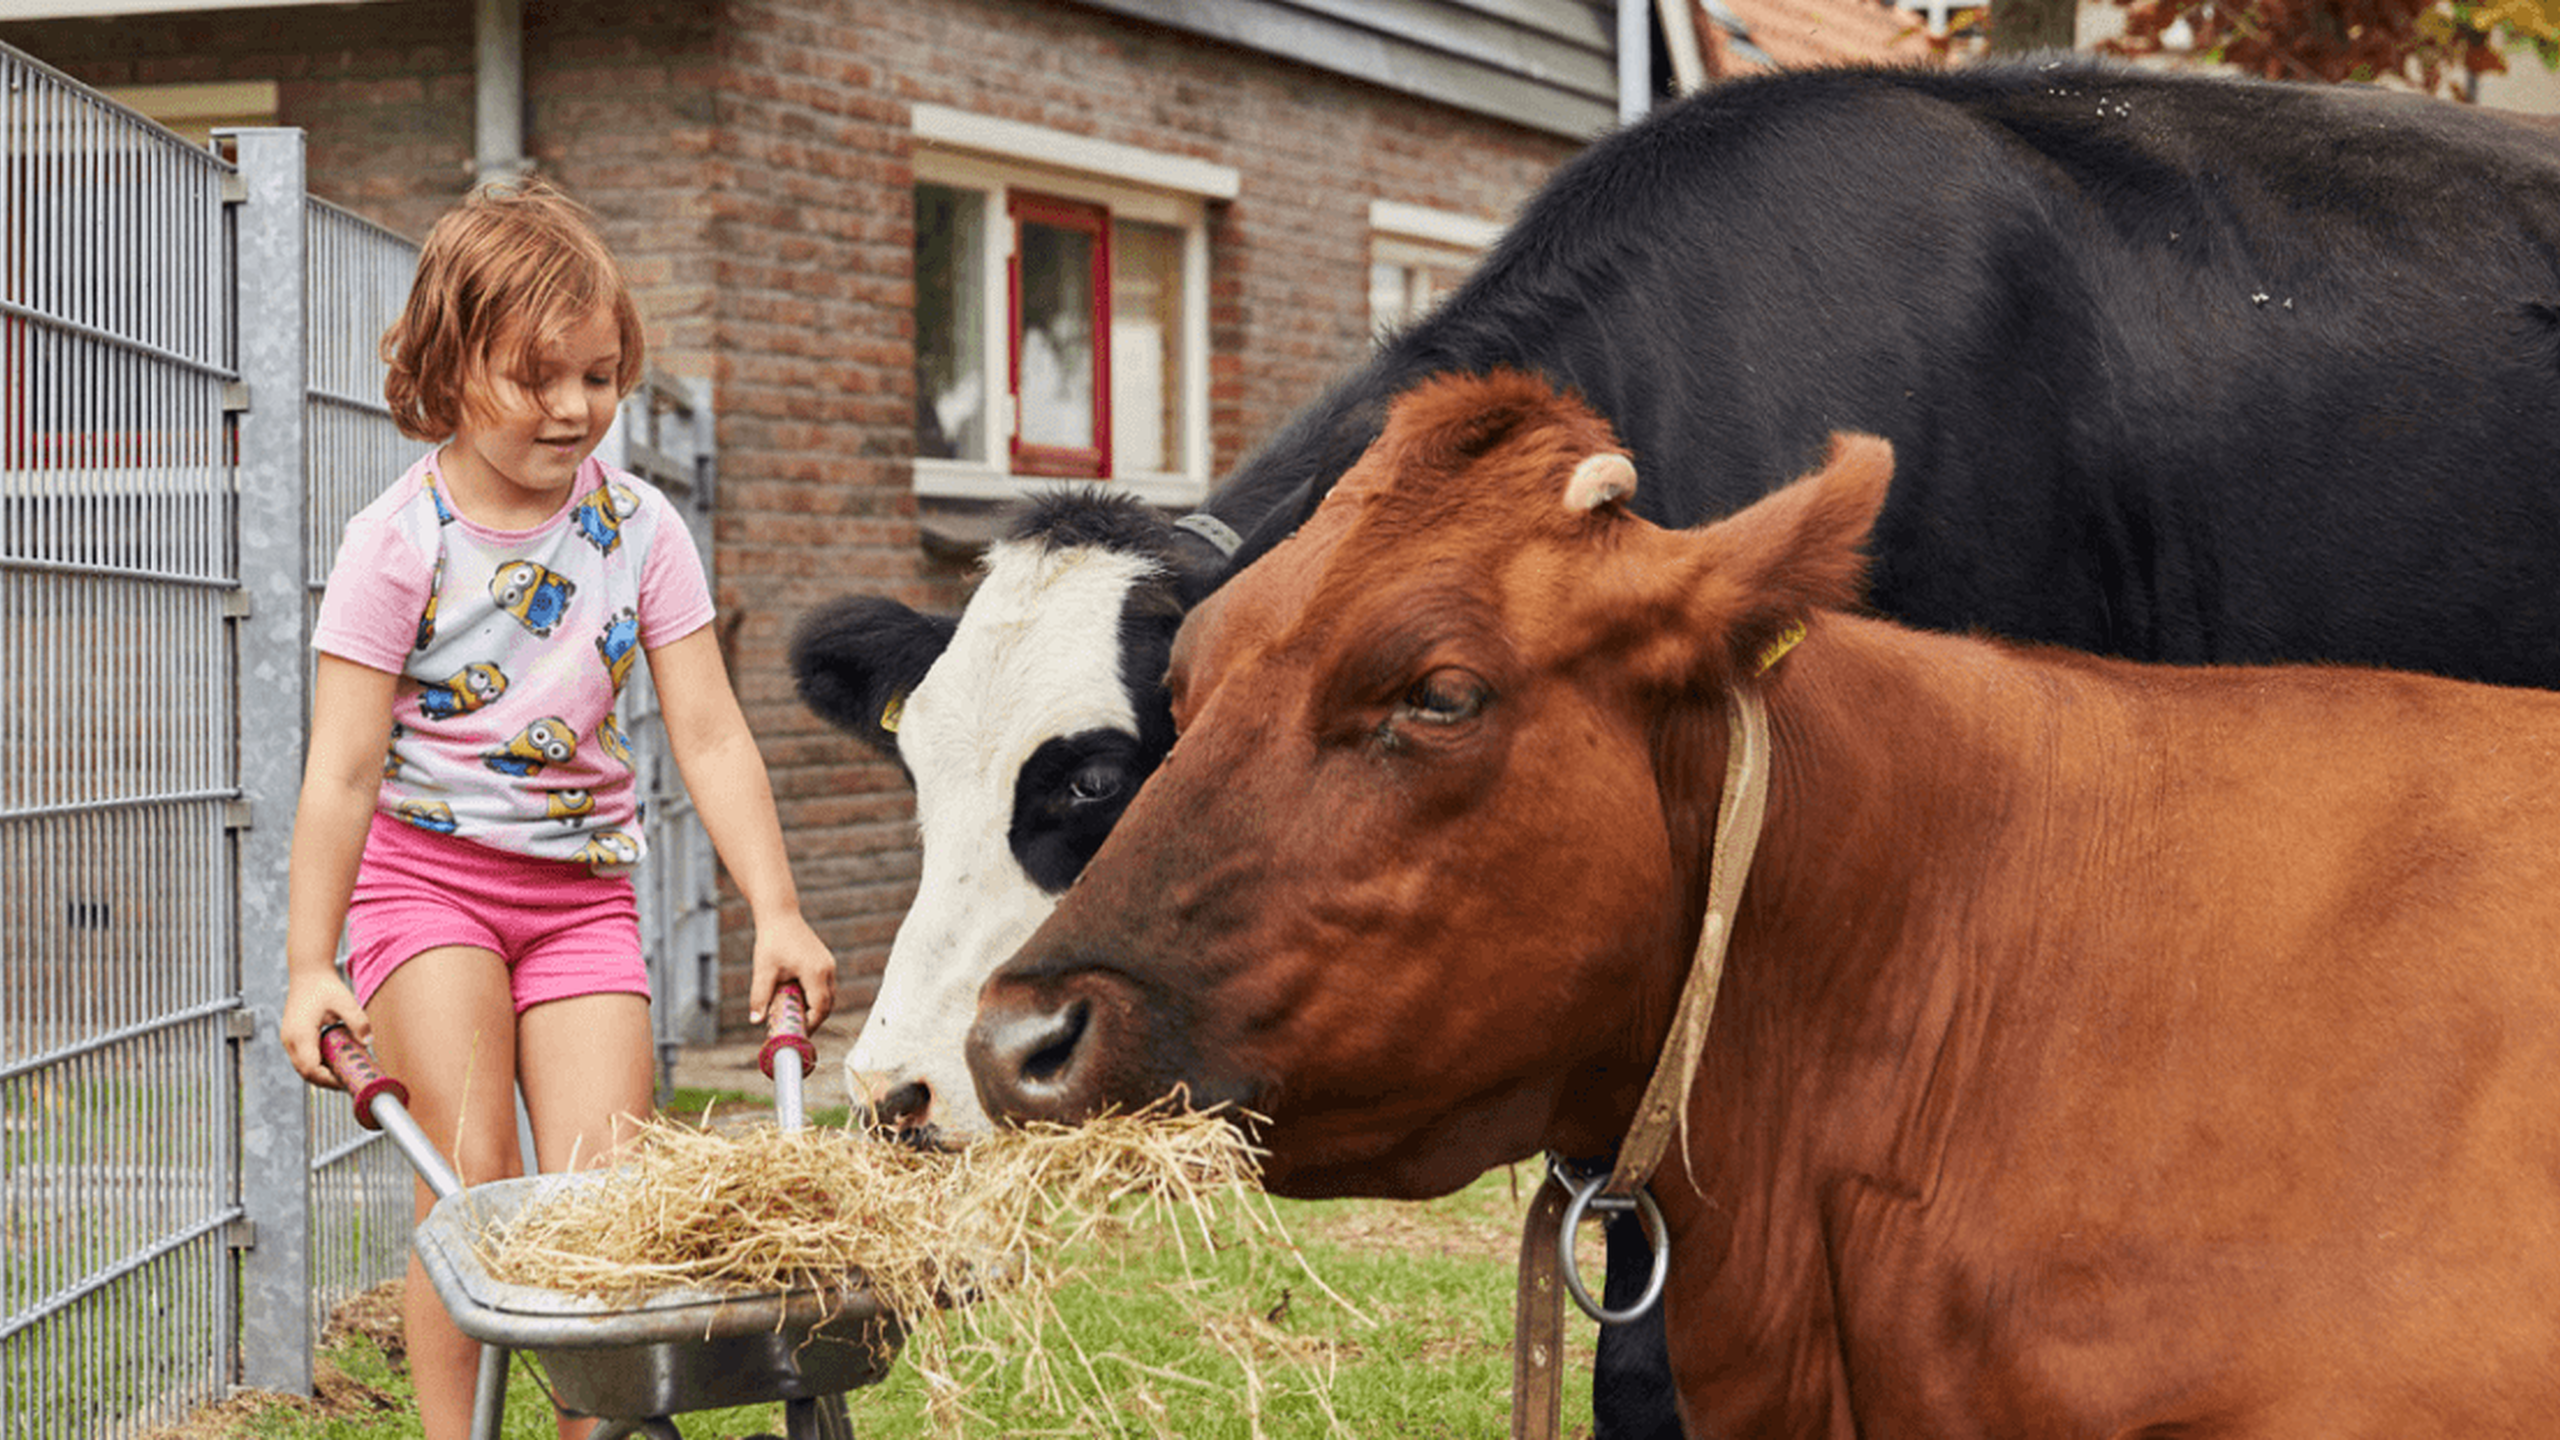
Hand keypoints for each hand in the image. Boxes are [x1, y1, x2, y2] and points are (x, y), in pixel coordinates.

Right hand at [281, 971, 369, 1088]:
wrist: (309, 973)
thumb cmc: (325, 986)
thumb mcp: (346, 1002)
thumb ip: (358, 1021)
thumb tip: (368, 1041)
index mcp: (300, 1035)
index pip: (311, 1069)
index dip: (328, 1079)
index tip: (348, 1081)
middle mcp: (290, 1040)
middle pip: (306, 1072)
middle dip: (327, 1080)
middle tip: (349, 1081)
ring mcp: (288, 1040)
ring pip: (303, 1067)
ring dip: (322, 1073)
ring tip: (344, 1073)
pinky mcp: (292, 1038)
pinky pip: (303, 1058)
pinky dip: (317, 1064)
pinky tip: (334, 1062)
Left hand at [749, 911, 836, 1031]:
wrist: (780, 915)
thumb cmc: (772, 940)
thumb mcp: (764, 970)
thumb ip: (760, 997)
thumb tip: (755, 1020)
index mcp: (815, 972)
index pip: (820, 1007)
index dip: (811, 1024)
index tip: (797, 1033)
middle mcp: (827, 969)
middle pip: (827, 1005)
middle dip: (813, 1019)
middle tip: (796, 1029)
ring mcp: (828, 965)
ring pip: (828, 996)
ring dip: (814, 1008)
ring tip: (795, 1016)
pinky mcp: (825, 962)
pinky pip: (825, 986)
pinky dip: (815, 997)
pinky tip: (797, 999)